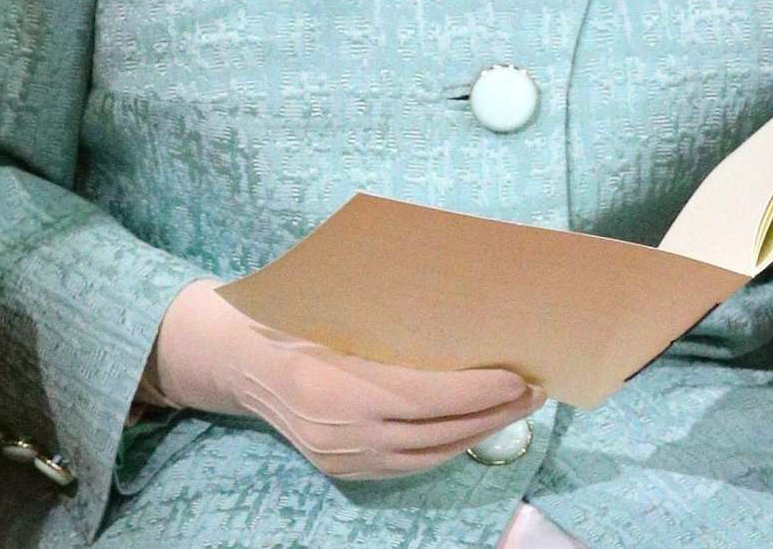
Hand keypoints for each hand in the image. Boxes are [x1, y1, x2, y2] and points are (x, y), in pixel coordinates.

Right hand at [137, 278, 544, 480]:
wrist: (236, 359)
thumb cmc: (291, 313)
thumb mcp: (336, 303)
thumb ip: (390, 314)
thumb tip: (464, 303)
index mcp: (339, 384)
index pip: (428, 398)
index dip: (479, 392)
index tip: (520, 377)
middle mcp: (342, 430)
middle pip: (436, 432)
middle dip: (493, 414)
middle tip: (536, 391)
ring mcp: (341, 456)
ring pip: (427, 455)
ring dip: (477, 434)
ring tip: (515, 408)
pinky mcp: (342, 469)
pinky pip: (406, 465)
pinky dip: (445, 447)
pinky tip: (471, 427)